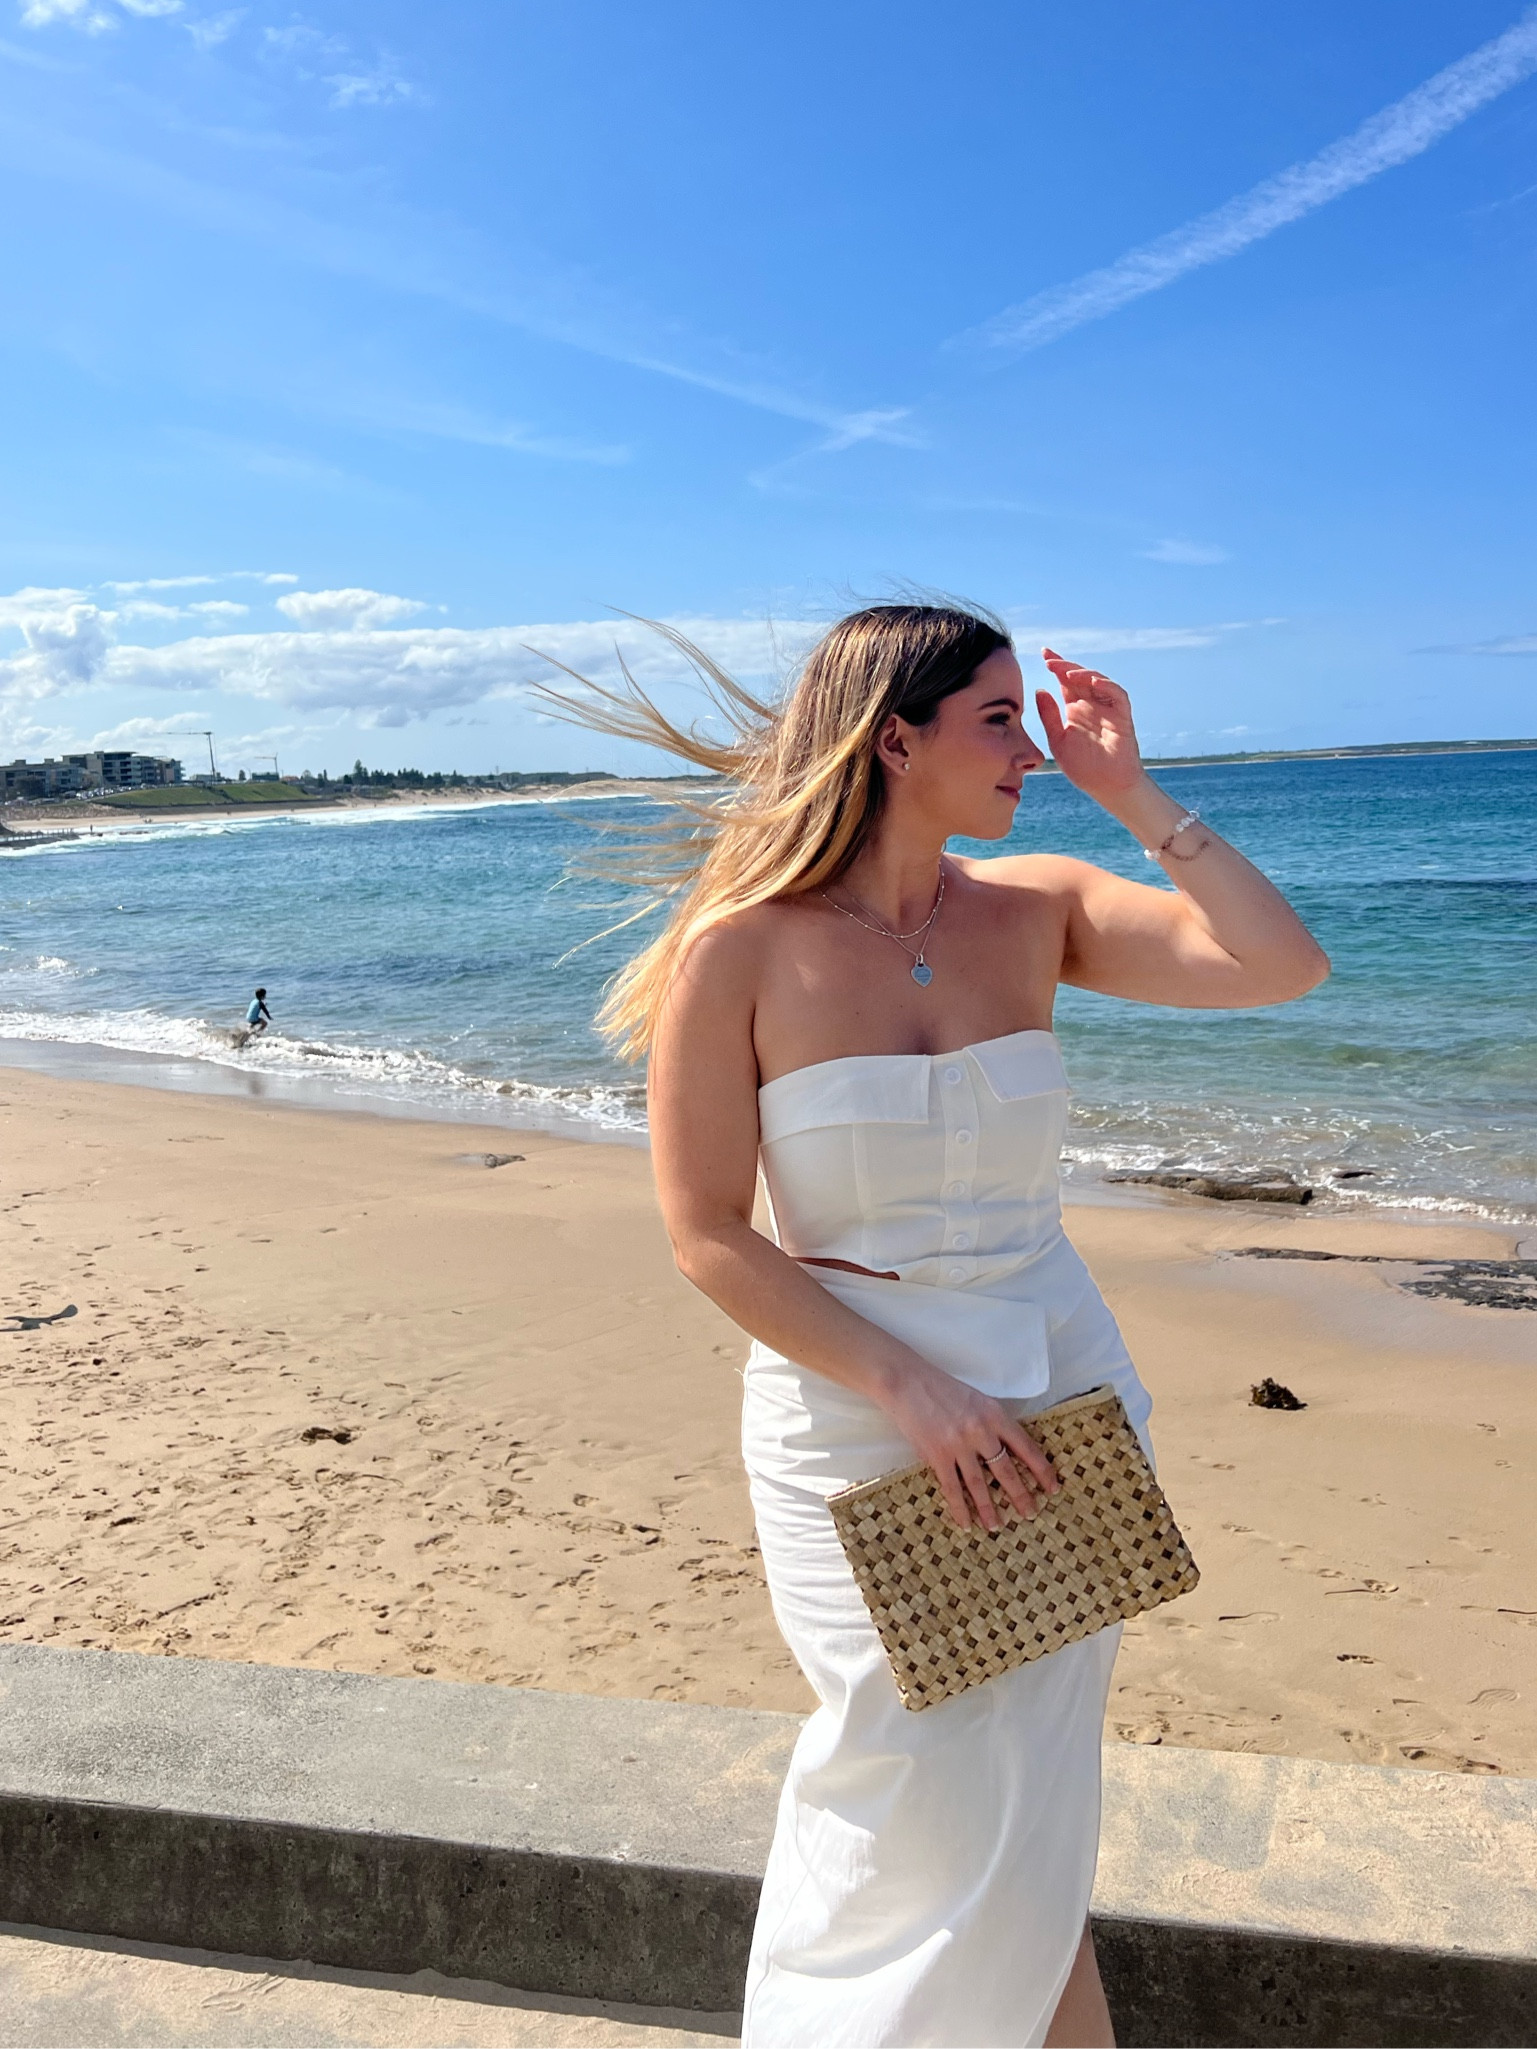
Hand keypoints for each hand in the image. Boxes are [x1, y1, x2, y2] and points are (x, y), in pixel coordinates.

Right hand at [884, 1362, 1059, 1530]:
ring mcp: (958, 1445)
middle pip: (1006, 1471)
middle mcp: (981, 1431)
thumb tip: (1006, 1451)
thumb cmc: (941, 1389)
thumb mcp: (976, 1400)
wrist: (907, 1382)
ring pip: (979, 1484)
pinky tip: (966, 1523)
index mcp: (995, 1415)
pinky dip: (960, 1508)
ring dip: (989, 1508)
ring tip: (997, 1526)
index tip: (1052, 1487)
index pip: (1025, 1447)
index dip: (1041, 1470)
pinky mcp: (937, 1455)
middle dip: (1020, 1495)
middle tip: (1030, 1513)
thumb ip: (992, 1423)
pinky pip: (952, 1488)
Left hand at [1036, 648, 1146, 803]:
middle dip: (1065, 665)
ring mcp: (1108, 708)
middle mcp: (1092, 704)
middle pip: (1079, 676)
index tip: (1043, 654)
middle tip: (1048, 659)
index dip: (1056, 666)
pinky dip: (1107, 685)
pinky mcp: (1122, 716)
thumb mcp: (1058, 739)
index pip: (1065, 681)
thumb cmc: (1083, 767)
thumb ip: (1049, 716)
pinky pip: (1117, 694)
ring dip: (1082, 673)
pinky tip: (1092, 682)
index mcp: (1075, 708)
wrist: (1107, 786)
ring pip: (1097, 681)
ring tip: (1066, 672)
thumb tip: (1039, 690)